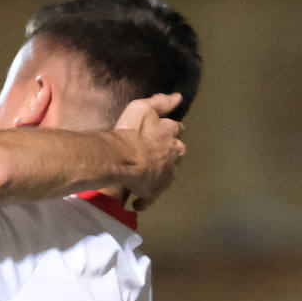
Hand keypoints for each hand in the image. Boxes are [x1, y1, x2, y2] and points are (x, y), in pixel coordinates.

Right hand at [114, 93, 184, 210]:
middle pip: (176, 153)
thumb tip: (178, 97)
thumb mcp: (143, 108)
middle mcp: (173, 153)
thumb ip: (161, 103)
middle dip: (168, 155)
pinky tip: (136, 203)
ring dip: (157, 177)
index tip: (160, 135)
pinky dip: (144, 200)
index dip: (168, 133)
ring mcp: (166, 174)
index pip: (176, 130)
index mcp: (171, 133)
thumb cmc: (131, 132)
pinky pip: (150, 197)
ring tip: (144, 180)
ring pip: (166, 175)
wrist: (123, 157)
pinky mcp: (154, 190)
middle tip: (152, 158)